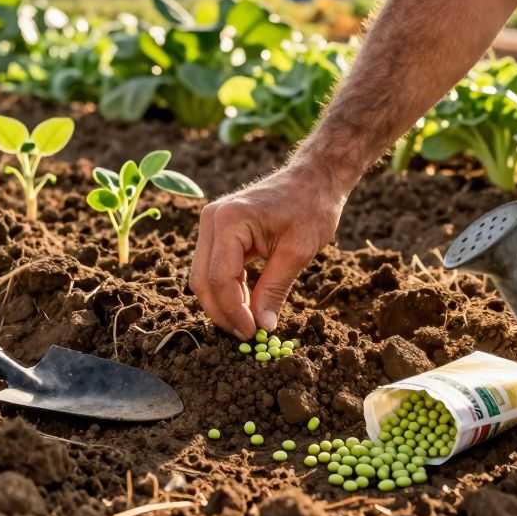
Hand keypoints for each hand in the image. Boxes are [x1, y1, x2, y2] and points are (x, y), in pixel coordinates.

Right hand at [189, 164, 344, 339]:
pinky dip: (227, 289)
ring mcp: (211, 223)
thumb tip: (263, 327)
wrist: (313, 179)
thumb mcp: (297, 252)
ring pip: (204, 276)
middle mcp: (212, 219)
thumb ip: (275, 290)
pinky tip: (247, 305)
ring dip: (223, 303)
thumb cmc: (311, 208)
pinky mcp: (218, 230)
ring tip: (249, 324)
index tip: (253, 334)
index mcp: (229, 221)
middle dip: (223, 312)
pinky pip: (214, 267)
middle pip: (203, 280)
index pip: (219, 278)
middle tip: (247, 336)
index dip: (234, 312)